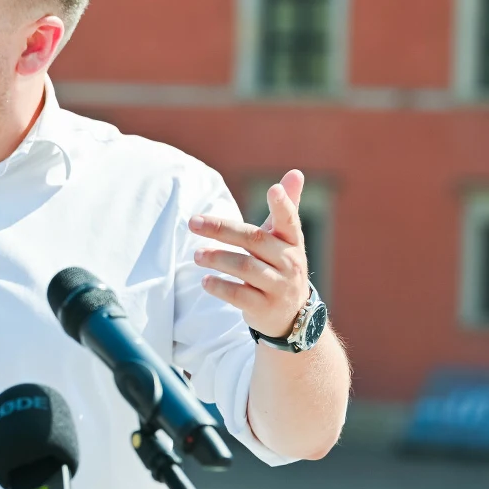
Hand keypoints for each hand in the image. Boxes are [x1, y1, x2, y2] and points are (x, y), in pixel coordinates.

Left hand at [189, 169, 309, 338]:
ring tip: (197, 255)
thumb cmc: (281, 267)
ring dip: (217, 258)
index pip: (289, 221)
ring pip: (245, 267)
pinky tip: (205, 281)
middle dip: (222, 230)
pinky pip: (239, 296)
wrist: (292, 317)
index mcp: (292, 242)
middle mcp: (290, 263)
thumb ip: (286, 208)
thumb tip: (295, 172)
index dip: (283, 205)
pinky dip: (221, 287)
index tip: (272, 189)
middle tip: (193, 223)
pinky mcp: (264, 308)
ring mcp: (278, 287)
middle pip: (254, 240)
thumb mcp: (286, 240)